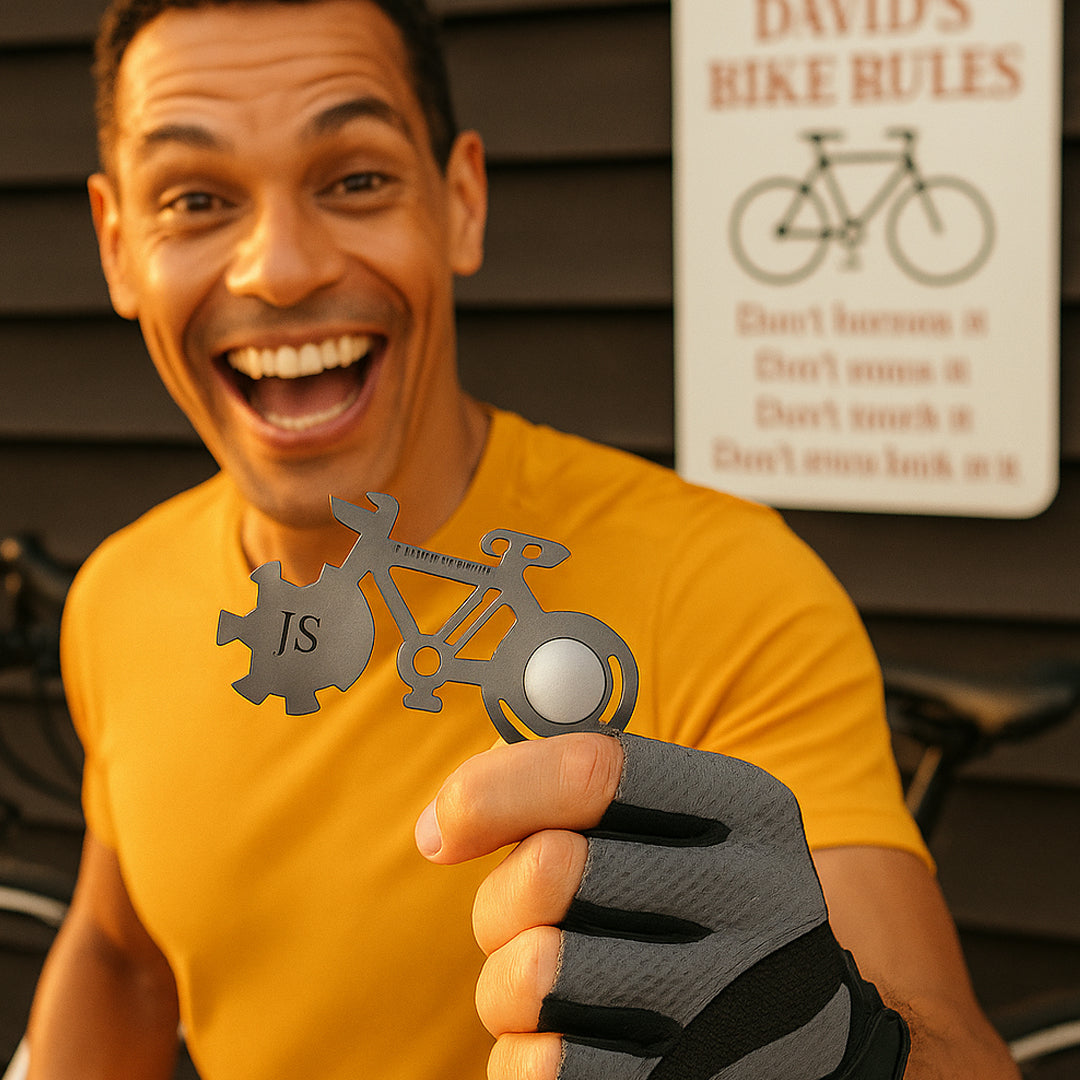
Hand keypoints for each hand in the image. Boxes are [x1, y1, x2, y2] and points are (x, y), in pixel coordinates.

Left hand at [415, 733, 908, 1079]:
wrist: (797, 1036)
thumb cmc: (688, 906)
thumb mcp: (664, 823)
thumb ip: (564, 787)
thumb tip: (440, 827)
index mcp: (745, 808)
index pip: (595, 768)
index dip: (493, 790)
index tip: (443, 831)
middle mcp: (757, 900)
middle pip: (553, 870)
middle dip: (503, 900)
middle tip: (518, 920)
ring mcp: (730, 1007)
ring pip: (532, 974)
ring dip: (507, 985)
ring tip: (552, 984)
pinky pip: (540, 1069)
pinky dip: (526, 1055)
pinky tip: (571, 1040)